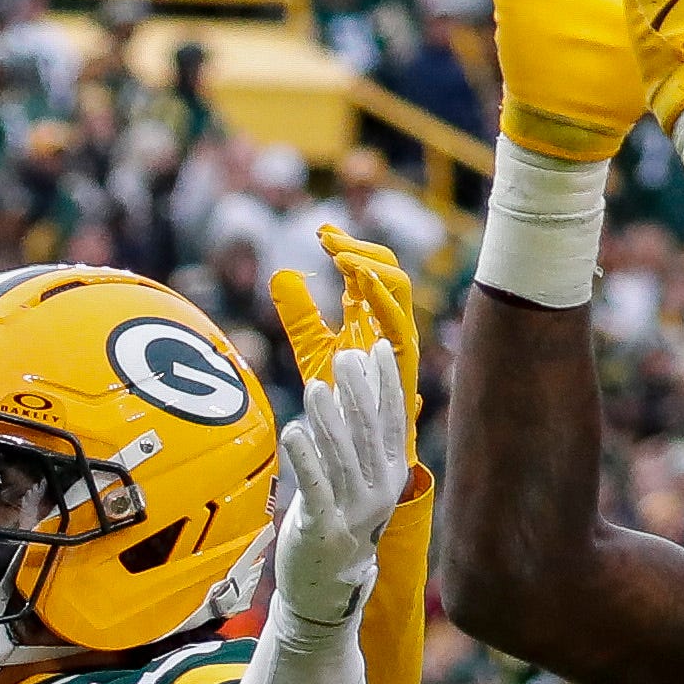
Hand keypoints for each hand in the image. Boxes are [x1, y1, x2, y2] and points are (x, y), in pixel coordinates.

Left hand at [268, 341, 413, 626]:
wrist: (327, 589)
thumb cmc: (339, 521)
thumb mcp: (359, 479)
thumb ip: (361, 433)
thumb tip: (363, 376)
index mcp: (392, 475)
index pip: (392, 421)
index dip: (385, 383)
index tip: (374, 348)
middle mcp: (378, 493)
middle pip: (368, 435)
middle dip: (356, 392)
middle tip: (343, 358)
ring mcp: (352, 513)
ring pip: (341, 458)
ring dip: (328, 421)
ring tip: (315, 388)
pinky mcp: (322, 531)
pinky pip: (315, 490)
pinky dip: (304, 460)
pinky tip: (293, 432)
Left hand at [270, 223, 421, 427]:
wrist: (348, 450)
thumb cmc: (336, 405)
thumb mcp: (311, 350)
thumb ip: (300, 315)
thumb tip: (281, 274)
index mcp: (371, 317)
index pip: (364, 269)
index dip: (344, 247)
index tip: (319, 233)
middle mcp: (388, 324)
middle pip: (385, 269)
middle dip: (358, 249)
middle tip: (326, 237)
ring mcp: (398, 342)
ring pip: (398, 287)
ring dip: (370, 265)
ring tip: (340, 255)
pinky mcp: (402, 362)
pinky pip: (399, 321)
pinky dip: (381, 295)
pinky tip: (360, 277)